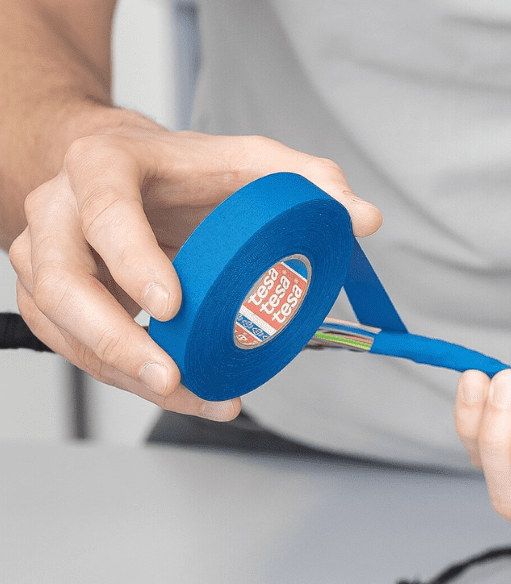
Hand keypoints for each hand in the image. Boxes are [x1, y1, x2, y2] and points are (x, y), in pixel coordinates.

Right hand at [7, 113, 381, 419]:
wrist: (128, 167)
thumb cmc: (186, 166)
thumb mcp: (251, 158)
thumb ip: (309, 180)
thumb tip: (363, 219)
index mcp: (104, 165)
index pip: (105, 212)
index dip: (133, 261)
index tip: (171, 307)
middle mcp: (59, 211)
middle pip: (60, 283)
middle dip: (114, 340)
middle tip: (172, 376)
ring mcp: (44, 256)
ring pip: (61, 327)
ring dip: (121, 372)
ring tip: (190, 395)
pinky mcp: (51, 298)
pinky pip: (76, 348)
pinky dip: (123, 377)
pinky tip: (179, 391)